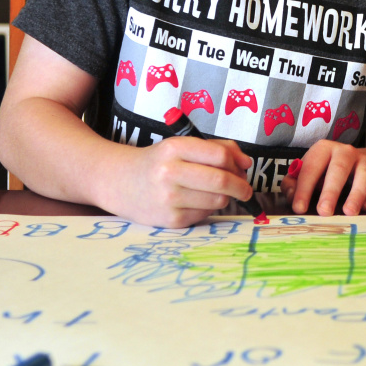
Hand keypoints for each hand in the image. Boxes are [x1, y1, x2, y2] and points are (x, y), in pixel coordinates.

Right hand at [103, 137, 252, 228]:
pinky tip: (197, 201)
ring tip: (215, 192)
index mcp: (175, 148)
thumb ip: (217, 148)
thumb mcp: (182, 146)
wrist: (119, 182)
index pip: (220, 155)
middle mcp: (169, 173)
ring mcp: (168, 199)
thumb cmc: (158, 162)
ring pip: (218, 200)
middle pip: (221, 180)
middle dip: (241, 186)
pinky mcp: (170, 220)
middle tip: (246, 190)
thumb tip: (246, 163)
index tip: (245, 168)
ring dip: (225, 197)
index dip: (238, 162)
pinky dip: (209, 208)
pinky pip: (205, 214)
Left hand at [281, 140, 365, 216]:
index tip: (299, 208)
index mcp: (324, 149)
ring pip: (364, 175)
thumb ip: (293, 184)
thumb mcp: (307, 173)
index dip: (304, 188)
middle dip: (331, 191)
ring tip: (349, 212)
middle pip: (339, 169)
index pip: (312, 167)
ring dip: (357, 194)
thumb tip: (292, 197)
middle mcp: (347, 152)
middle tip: (324, 212)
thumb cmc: (325, 173)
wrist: (357, 164)